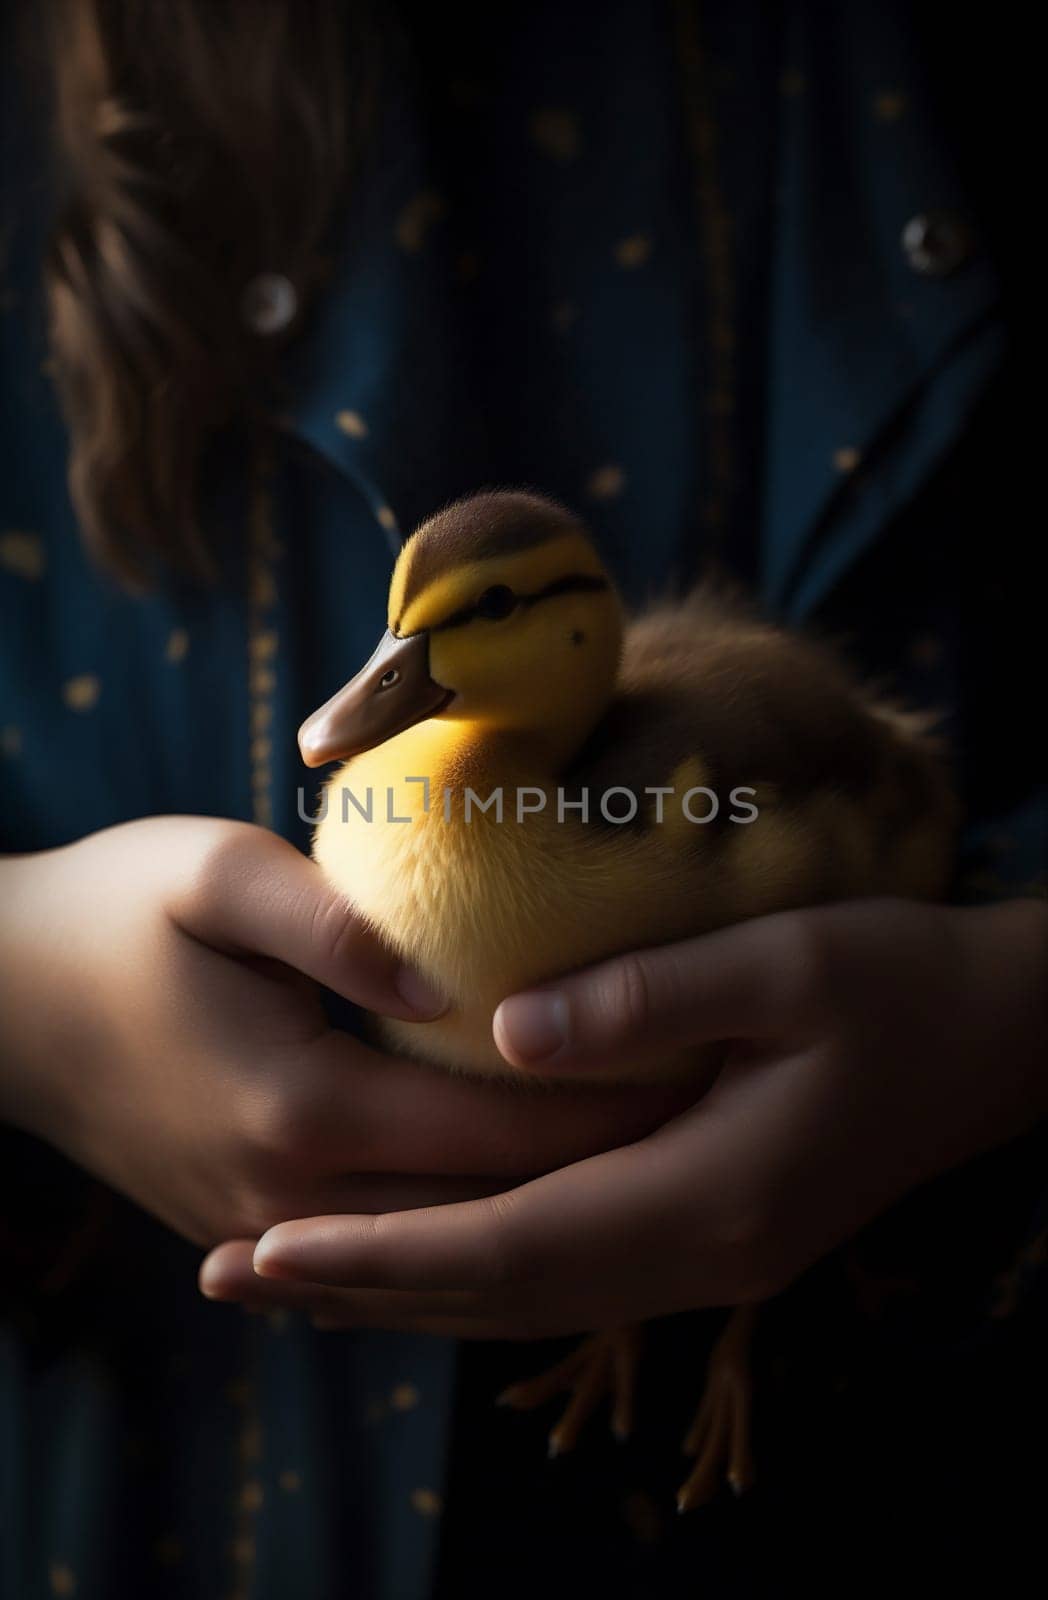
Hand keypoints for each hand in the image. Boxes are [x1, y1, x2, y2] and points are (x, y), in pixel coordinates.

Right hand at [0, 818, 691, 1248]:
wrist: (0, 999)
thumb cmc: (111, 913)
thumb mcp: (212, 872)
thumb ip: (329, 921)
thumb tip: (445, 984)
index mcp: (301, 1111)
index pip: (499, 1139)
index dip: (611, 1114)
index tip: (706, 1077)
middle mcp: (292, 1198)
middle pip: (488, 1210)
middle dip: (603, 1173)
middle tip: (711, 1123)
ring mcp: (267, 1227)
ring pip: (444, 1245)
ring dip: (546, 1206)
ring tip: (651, 1162)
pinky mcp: (250, 1223)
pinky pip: (389, 1243)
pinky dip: (471, 1224)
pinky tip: (536, 1193)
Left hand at [225, 898, 1047, 1335]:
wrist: (994, 1043)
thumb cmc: (898, 984)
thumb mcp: (788, 963)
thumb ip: (651, 996)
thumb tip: (505, 1031)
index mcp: (710, 1196)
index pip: (507, 1244)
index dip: (380, 1251)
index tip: (265, 1247)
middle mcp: (699, 1255)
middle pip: (498, 1296)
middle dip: (360, 1292)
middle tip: (227, 1278)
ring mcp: (710, 1259)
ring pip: (526, 1302)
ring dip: (406, 1296)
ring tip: (293, 1281)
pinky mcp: (712, 1234)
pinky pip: (565, 1279)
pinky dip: (473, 1278)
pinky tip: (419, 1258)